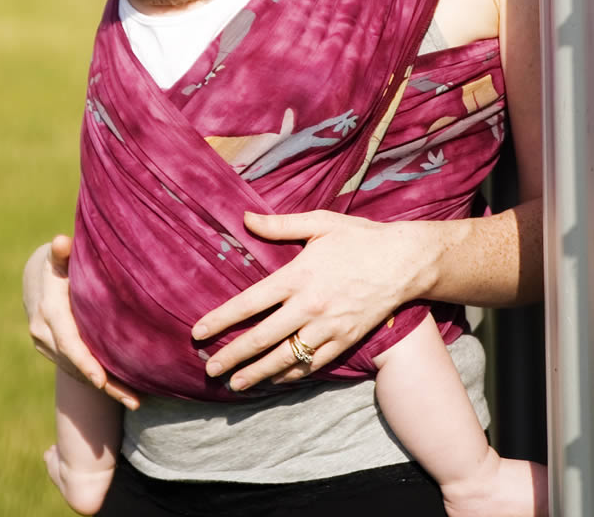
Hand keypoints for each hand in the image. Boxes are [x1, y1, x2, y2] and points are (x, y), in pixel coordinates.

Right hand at [23, 235, 139, 409]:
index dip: (84, 361)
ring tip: (135, 400)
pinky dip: (102, 382)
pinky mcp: (57, 352)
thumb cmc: (60, 261)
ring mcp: (49, 346)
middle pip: (76, 364)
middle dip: (104, 383)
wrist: (38, 277)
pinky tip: (126, 394)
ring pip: (79, 372)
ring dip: (107, 388)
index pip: (68, 341)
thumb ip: (62, 252)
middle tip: (133, 399)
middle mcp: (44, 333)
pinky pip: (80, 370)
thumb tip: (61, 242)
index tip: (100, 380)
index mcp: (49, 311)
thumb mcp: (60, 256)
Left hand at [192, 210, 427, 390]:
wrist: (404, 262)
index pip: (249, 302)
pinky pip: (312, 363)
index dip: (221, 319)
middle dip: (232, 356)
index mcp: (297, 275)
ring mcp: (327, 327)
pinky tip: (275, 378)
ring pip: (284, 358)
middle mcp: (309, 306)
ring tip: (235, 383)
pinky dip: (291, 373)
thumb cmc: (359, 238)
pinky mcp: (345, 340)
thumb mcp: (319, 222)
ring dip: (257, 373)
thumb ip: (280, 225)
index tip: (198, 333)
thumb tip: (246, 219)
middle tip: (209, 369)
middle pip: (261, 338)